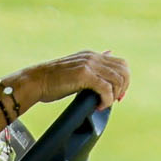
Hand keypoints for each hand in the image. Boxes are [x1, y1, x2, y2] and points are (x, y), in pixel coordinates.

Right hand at [14, 50, 128, 107]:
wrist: (35, 81)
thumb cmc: (53, 80)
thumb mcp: (76, 69)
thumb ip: (93, 66)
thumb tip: (109, 54)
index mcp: (91, 55)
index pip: (121, 64)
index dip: (124, 81)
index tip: (117, 95)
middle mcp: (92, 57)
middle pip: (124, 71)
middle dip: (123, 88)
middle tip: (113, 101)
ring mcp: (89, 64)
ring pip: (117, 80)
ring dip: (114, 95)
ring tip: (103, 104)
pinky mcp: (84, 75)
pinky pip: (106, 88)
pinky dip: (106, 100)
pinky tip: (98, 106)